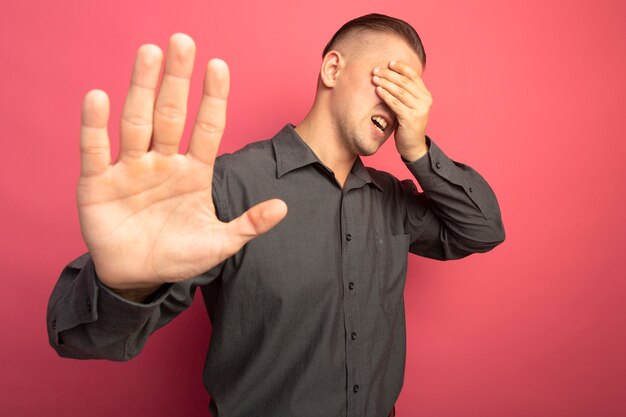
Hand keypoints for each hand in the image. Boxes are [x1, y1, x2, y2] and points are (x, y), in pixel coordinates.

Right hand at [78, 34, 287, 292]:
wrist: (137, 277)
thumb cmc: (178, 256)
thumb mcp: (218, 244)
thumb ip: (248, 225)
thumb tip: (283, 206)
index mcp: (194, 172)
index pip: (207, 128)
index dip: (213, 99)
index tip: (219, 66)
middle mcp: (163, 162)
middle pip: (171, 114)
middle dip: (178, 79)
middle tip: (183, 41)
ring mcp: (131, 168)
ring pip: (137, 122)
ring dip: (142, 88)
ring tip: (149, 54)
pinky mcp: (98, 182)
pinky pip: (96, 150)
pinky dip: (96, 126)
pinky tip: (99, 97)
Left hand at [371, 60, 431, 161]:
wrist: (413, 145)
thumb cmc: (407, 124)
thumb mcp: (409, 106)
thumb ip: (406, 93)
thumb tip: (391, 76)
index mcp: (426, 95)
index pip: (414, 76)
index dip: (401, 67)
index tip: (389, 62)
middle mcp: (425, 101)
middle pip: (405, 82)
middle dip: (389, 74)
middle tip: (376, 70)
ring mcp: (419, 110)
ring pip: (400, 91)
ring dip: (386, 83)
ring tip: (375, 78)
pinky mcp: (410, 118)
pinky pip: (395, 103)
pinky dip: (386, 95)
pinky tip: (378, 90)